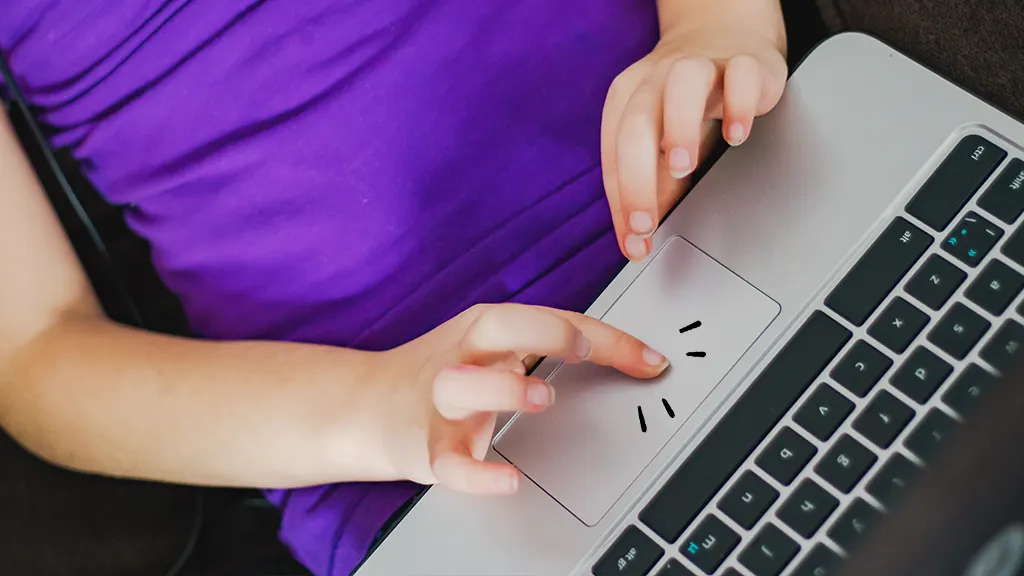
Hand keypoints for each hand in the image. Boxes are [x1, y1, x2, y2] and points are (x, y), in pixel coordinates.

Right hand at [380, 303, 668, 494]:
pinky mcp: (427, 447)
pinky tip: (510, 480)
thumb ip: (556, 346)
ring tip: (542, 397)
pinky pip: (450, 463)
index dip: (603, 337)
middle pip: (496, 328)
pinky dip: (478, 474)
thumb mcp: (497, 348)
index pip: (548, 318)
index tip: (648, 358)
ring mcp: (441, 402)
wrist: (371, 407)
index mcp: (485, 329)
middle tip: (582, 348)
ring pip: (462, 386)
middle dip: (543, 332)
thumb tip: (635, 356)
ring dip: (504, 389)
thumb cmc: (448, 372)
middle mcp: (463, 357)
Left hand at [601, 23, 787, 260]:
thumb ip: (652, 188)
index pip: (614, 154)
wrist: (725, 37)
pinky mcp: (744, 62)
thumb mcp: (662, 146)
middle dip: (636, 179)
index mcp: (629, 100)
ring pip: (682, 85)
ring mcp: (700, 66)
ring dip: (678, 127)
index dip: (621, 202)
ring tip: (683, 167)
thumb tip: (638, 241)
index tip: (634, 242)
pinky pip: (740, 74)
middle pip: (636, 124)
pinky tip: (737, 136)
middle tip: (645, 223)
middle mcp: (657, 80)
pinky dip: (739, 103)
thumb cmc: (688, 103)